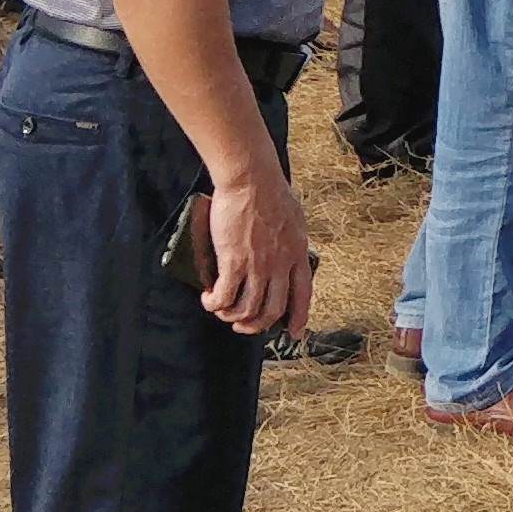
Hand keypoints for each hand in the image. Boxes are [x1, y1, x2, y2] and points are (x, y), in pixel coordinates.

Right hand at [199, 166, 315, 337]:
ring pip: (248, 309)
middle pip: (273, 310)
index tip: (294, 333)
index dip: (299, 317)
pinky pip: (224, 297)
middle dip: (256, 325)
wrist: (251, 179)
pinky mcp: (234, 262)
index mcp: (297, 253)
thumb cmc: (269, 192)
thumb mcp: (292, 220)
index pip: (303, 294)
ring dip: (232, 316)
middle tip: (242, 325)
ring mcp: (259, 265)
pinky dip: (214, 304)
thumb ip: (289, 242)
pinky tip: (208, 299)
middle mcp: (281, 264)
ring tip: (221, 310)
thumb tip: (283, 255)